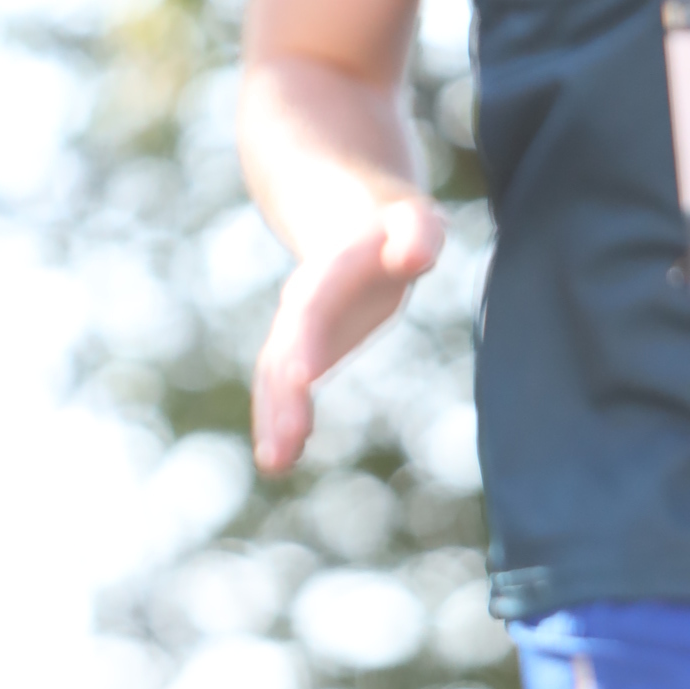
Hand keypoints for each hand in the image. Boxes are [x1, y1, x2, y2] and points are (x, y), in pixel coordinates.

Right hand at [251, 198, 444, 472]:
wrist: (354, 225)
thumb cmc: (399, 231)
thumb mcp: (417, 223)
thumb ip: (417, 236)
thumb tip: (412, 257)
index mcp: (330, 272)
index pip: (311, 308)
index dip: (304, 342)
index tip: (301, 380)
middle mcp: (302, 305)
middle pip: (284, 353)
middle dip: (282, 398)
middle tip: (285, 443)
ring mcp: (296, 332)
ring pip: (274, 378)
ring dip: (272, 420)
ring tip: (275, 465)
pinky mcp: (300, 356)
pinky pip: (281, 392)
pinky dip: (278, 425)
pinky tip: (280, 464)